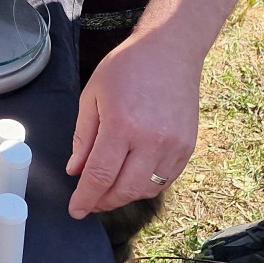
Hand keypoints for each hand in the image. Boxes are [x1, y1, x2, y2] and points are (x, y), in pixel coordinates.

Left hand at [66, 34, 200, 217]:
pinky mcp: (188, 147)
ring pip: (146, 190)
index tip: (75, 211)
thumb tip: (76, 171)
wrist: (170, 52)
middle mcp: (151, 140)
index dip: (85, 198)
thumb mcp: (92, 96)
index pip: (100, 176)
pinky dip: (147, 186)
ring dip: (124, 196)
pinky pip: (165, 180)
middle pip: (124, 189)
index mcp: (122, 125)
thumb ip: (83, 137)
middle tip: (89, 202)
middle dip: (103, 202)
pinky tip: (132, 179)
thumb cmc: (126, 68)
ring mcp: (174, 146)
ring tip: (108, 191)